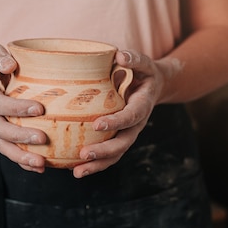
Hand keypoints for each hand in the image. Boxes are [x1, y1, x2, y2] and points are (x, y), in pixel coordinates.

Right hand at [0, 42, 47, 172]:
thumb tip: (11, 64)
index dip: (17, 108)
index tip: (40, 108)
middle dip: (20, 137)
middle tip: (42, 138)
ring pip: (2, 146)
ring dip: (20, 157)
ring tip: (41, 164)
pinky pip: (7, 150)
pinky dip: (21, 161)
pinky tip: (39, 167)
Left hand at [72, 50, 165, 177]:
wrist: (153, 86)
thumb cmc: (142, 71)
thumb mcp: (142, 62)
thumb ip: (133, 58)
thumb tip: (119, 55)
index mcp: (142, 105)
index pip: (131, 116)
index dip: (116, 122)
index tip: (98, 125)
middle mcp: (136, 124)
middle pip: (123, 143)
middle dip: (104, 151)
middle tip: (84, 154)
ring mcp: (128, 133)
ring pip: (115, 154)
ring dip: (97, 164)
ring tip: (77, 172)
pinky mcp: (118, 137)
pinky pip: (108, 155)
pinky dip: (94, 164)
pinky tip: (75, 169)